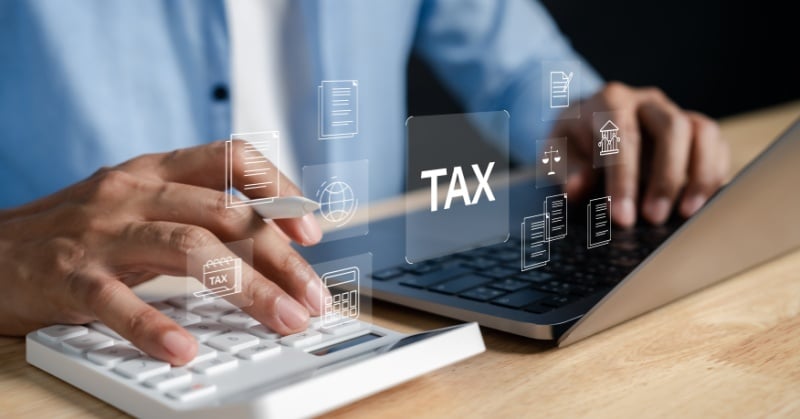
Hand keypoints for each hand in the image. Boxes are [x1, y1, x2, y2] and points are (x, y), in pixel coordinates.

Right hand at [0, 141, 324, 364]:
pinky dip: (154, 327)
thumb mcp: (140, 206)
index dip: (279, 190)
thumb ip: (196, 215)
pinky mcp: (68, 276)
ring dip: (246, 287)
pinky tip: (184, 350)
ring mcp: (101, 232)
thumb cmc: (76, 232)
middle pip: (225, 214)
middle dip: (280, 259)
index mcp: (156, 171)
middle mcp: (134, 192)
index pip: (232, 159)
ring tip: (283, 320)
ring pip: (189, 249)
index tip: (311, 229)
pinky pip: (117, 302)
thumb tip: (270, 247)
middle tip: (313, 299)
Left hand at [552, 82, 729, 226]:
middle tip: (653, 218)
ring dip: (700, 175)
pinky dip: (714, 172)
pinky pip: (715, 143)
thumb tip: (577, 188)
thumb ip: (566, 169)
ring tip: (687, 213)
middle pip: (672, 128)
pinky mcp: (693, 128)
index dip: (624, 178)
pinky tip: (702, 202)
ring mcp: (674, 111)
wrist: (586, 123)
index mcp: (609, 101)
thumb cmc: (572, 142)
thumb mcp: (556, 154)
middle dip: (666, 177)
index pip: (622, 135)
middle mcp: (646, 101)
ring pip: (702, 132)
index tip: (622, 216)